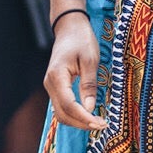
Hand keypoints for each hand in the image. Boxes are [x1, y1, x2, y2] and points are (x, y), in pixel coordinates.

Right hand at [44, 12, 104, 131]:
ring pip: (61, 113)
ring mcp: (51, 86)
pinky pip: (63, 106)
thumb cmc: (81, 40)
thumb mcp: (90, 60)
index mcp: (57, 76)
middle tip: (102, 125)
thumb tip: (90, 108)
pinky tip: (89, 115)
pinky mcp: (56, 87)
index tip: (100, 123)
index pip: (69, 105)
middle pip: (63, 114)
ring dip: (78, 121)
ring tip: (97, 122)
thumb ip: (89, 85)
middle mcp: (50, 84)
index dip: (84, 118)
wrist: (69, 27)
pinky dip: (75, 114)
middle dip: (82, 123)